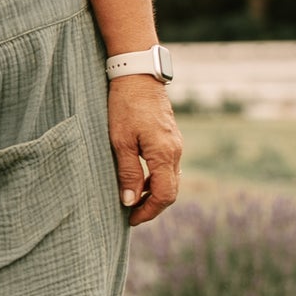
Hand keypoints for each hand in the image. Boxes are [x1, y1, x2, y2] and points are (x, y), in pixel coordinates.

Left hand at [108, 76, 182, 225]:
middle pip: (170, 190)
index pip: (164, 195)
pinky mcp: (170, 138)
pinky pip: (167, 166)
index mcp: (164, 155)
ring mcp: (175, 144)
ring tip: (131, 200)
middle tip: (130, 214)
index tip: (131, 219)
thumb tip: (128, 201)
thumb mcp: (120, 141)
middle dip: (151, 206)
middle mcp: (175, 152)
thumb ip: (127, 172)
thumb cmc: (125, 106)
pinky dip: (155, 178)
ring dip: (153, 193)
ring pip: (170, 179)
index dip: (148, 211)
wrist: (138, 76)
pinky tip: (138, 179)